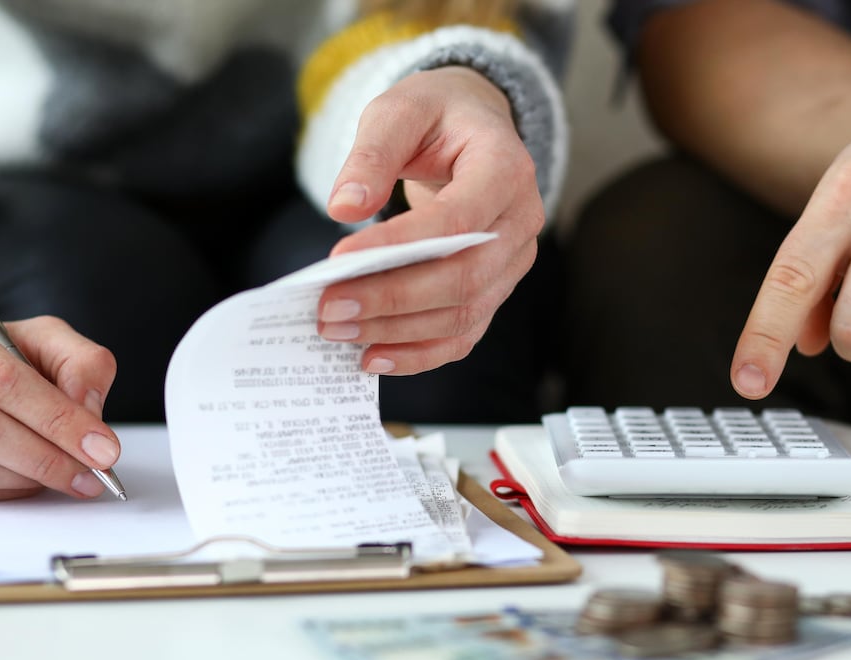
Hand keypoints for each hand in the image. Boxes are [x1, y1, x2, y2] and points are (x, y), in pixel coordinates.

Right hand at [0, 298, 119, 501]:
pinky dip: (0, 492)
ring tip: (66, 477)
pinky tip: (28, 482)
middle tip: (90, 472)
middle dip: (45, 455)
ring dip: (24, 478)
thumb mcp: (36, 337)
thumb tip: (87, 408)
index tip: (100, 445)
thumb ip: (78, 360)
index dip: (57, 417)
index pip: (0, 377)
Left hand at [315, 66, 544, 374]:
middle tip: (329, 309)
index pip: (458, 220)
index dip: (401, 246)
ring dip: (397, 331)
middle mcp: (521, 221)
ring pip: (463, 314)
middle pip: (464, 278)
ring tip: (338, 330)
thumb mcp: (400, 110)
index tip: (340, 259)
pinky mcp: (495, 288)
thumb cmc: (437, 116)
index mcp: (506, 168)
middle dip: (392, 300)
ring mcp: (512, 261)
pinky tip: (372, 357)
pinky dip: (419, 353)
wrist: (473, 127)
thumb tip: (344, 207)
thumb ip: (371, 154)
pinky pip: (463, 334)